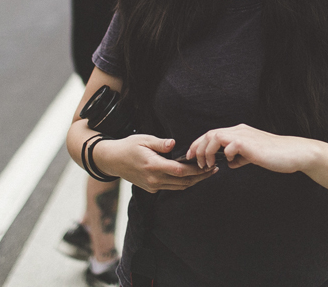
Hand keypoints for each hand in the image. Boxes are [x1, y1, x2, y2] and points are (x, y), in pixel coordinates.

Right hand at [95, 135, 216, 192]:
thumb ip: (160, 143)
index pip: (179, 171)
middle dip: (200, 177)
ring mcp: (152, 186)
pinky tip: (192, 176)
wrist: (113, 160)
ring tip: (207, 173)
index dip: (196, 170)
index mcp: (152, 165)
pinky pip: (172, 188)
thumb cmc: (129, 146)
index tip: (208, 165)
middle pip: (182, 181)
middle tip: (214, 169)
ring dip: (194, 181)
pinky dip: (184, 183)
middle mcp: (153, 179)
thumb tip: (173, 143)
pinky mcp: (151, 188)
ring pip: (179, 187)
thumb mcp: (143, 139)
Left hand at [185, 124, 317, 173]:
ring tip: (208, 165)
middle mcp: (239, 130)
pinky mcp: (250, 144)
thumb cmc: (276, 155)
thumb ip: (240, 156)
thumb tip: (230, 163)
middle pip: (210, 133)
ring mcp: (245, 136)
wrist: (294, 153)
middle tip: (195, 162)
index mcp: (239, 132)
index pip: (213, 133)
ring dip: (207, 151)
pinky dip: (225, 155)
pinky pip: (230, 146)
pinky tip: (230, 164)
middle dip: (198, 147)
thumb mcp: (253, 155)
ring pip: (216, 136)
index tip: (192, 156)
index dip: (199, 144)